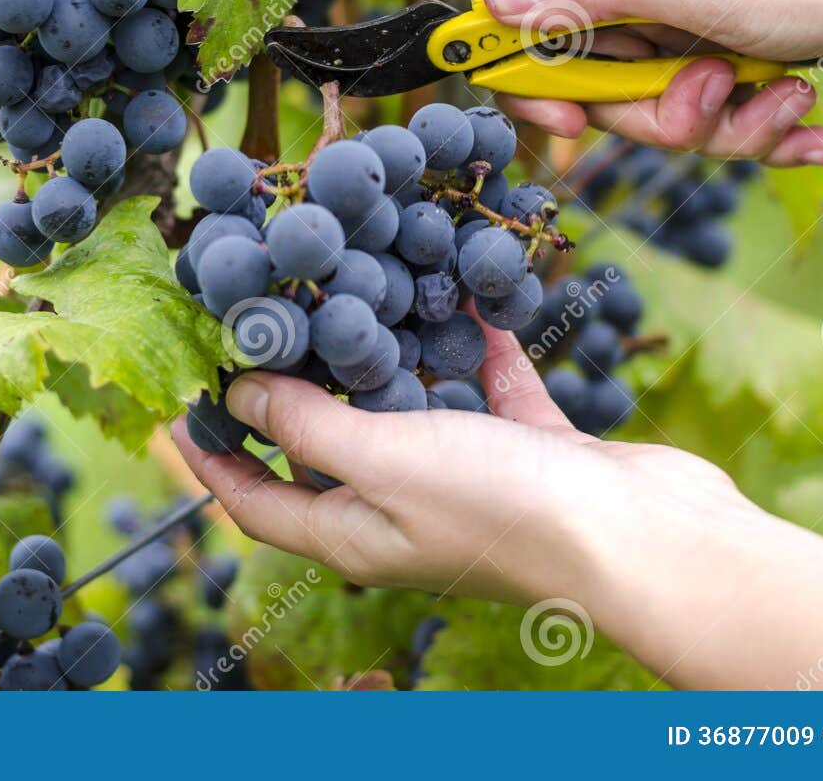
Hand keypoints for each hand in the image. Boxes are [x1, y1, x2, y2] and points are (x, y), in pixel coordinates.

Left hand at [172, 311, 753, 608]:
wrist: (641, 536)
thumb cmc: (500, 508)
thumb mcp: (382, 461)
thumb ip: (307, 425)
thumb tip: (238, 393)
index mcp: (356, 531)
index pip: (257, 502)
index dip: (211, 459)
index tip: (181, 402)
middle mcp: (408, 511)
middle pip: (332, 448)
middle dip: (300, 386)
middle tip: (272, 317)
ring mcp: (475, 480)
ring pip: (417, 408)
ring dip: (393, 354)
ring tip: (362, 285)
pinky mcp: (535, 450)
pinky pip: (494, 387)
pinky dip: (479, 345)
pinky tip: (471, 292)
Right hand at [480, 0, 822, 164]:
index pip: (524, 26)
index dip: (535, 84)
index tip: (572, 121)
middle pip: (600, 92)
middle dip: (664, 116)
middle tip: (719, 91)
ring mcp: (689, 24)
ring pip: (665, 116)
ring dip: (730, 126)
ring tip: (788, 95)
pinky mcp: (733, 57)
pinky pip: (719, 121)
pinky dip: (766, 131)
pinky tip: (813, 123)